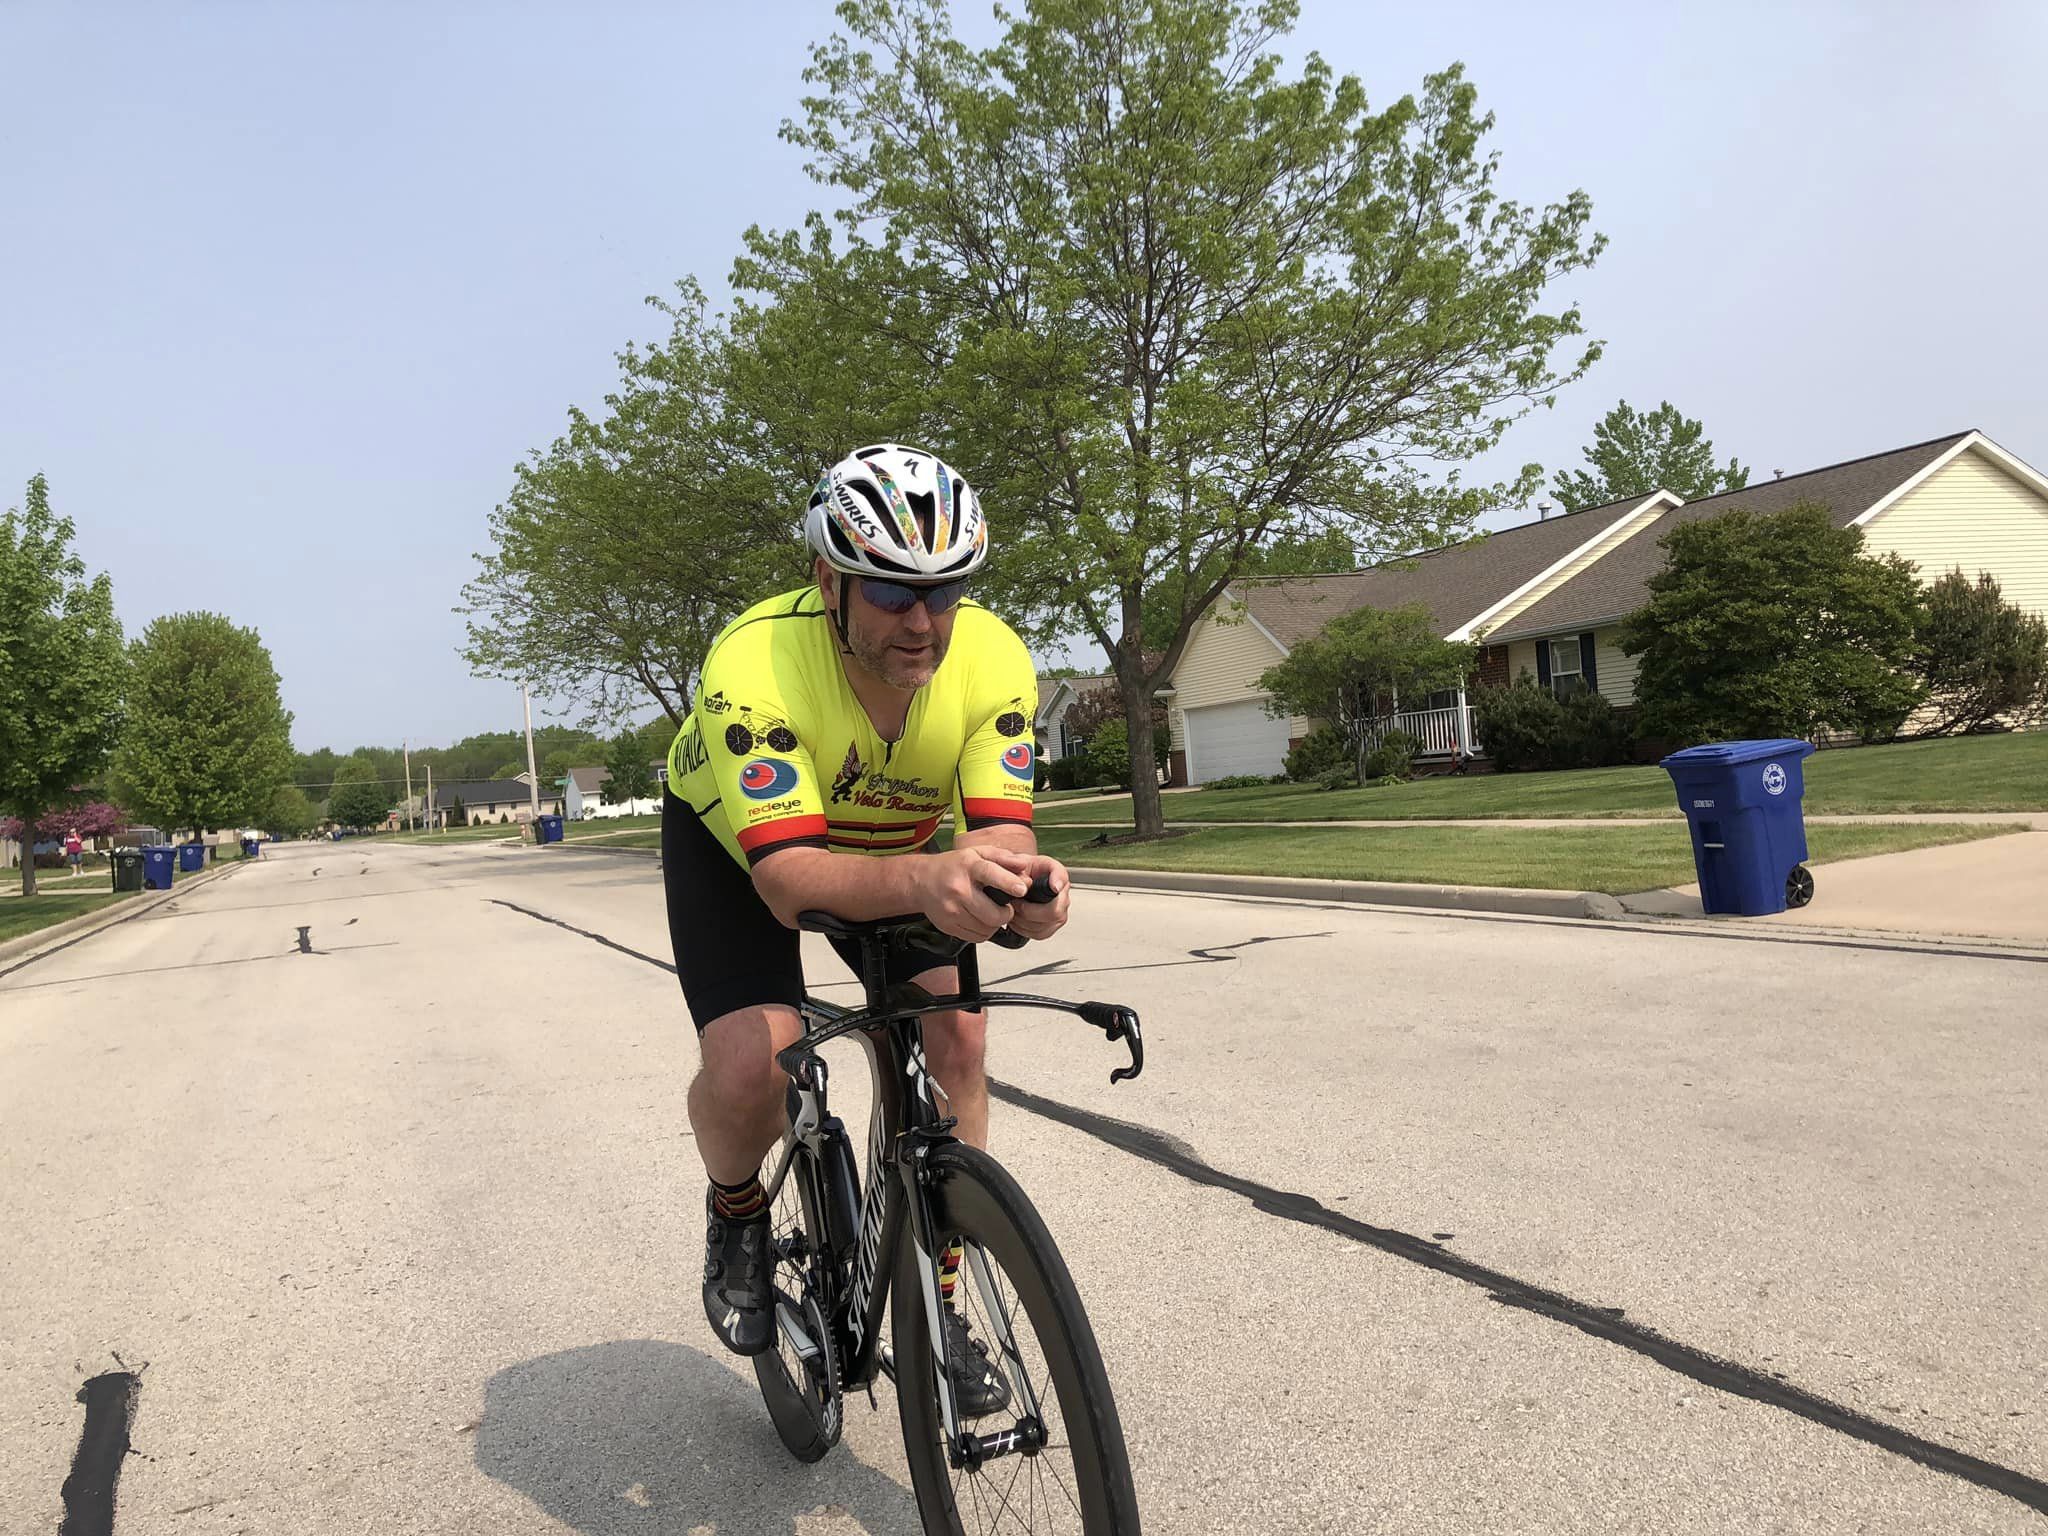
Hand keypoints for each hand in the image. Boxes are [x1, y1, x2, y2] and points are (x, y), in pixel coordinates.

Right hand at [918, 848, 1032, 942]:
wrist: (921, 881)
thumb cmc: (953, 866)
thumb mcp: (978, 853)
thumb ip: (1003, 858)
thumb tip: (1024, 866)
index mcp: (968, 866)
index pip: (990, 874)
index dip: (1008, 882)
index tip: (1022, 889)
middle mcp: (958, 889)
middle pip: (992, 913)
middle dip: (1006, 913)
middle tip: (1006, 908)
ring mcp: (951, 910)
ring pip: (986, 929)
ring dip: (995, 923)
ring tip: (990, 911)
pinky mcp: (948, 925)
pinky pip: (976, 937)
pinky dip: (983, 931)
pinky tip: (979, 919)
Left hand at [975, 846, 1069, 941]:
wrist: (1015, 882)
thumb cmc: (1018, 871)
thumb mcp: (1017, 861)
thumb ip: (1022, 866)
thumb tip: (1035, 882)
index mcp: (1056, 874)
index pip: (1062, 877)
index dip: (1058, 882)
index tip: (1053, 887)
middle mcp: (1062, 894)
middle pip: (1055, 912)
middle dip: (1028, 911)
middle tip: (1015, 904)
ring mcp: (1060, 912)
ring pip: (1045, 926)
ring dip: (1023, 921)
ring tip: (1014, 910)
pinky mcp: (1052, 926)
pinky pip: (1039, 934)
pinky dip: (1024, 929)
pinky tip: (1018, 919)